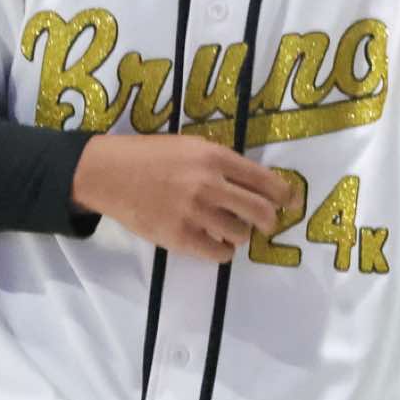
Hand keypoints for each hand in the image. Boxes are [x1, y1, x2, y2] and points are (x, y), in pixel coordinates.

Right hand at [71, 134, 297, 263]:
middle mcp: (209, 184)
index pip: (264, 180)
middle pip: (261, 211)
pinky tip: (216, 242)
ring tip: (228, 228)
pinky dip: (223, 250)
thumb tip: (256, 184)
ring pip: (241, 235)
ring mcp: (195, 212)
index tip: (290, 202)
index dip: (284, 195)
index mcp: (214, 157)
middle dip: (269, 220)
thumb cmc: (150, 156)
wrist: (109, 173)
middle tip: (265, 223)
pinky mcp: (179, 237)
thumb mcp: (190, 145)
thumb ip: (221, 162)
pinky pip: (219, 253)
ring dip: (240, 234)